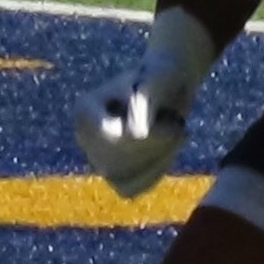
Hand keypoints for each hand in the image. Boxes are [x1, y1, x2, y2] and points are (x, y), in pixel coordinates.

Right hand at [73, 8, 215, 197]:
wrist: (168, 84)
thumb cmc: (163, 75)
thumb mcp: (159, 78)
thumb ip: (146, 100)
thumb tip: (135, 134)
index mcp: (85, 109)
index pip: (110, 137)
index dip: (148, 136)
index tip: (175, 122)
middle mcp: (84, 136)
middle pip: (115, 161)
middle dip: (156, 148)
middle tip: (180, 127)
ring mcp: (96, 157)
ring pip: (122, 179)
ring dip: (157, 161)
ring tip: (175, 136)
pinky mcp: (113, 175)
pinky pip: (130, 189)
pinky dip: (153, 174)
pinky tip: (167, 153)